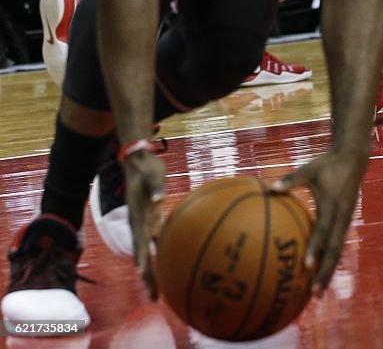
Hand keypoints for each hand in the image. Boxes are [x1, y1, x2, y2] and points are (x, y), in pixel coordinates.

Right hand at [124, 149, 165, 299]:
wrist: (139, 159)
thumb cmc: (146, 166)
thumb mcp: (152, 174)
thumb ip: (155, 187)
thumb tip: (160, 199)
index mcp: (137, 217)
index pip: (139, 243)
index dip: (142, 260)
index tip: (144, 276)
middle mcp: (140, 224)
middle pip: (143, 254)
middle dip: (148, 276)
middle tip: (156, 298)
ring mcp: (146, 223)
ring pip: (150, 251)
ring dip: (154, 270)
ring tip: (161, 290)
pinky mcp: (153, 219)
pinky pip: (158, 240)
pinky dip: (163, 253)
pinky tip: (171, 265)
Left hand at [271, 148, 368, 295]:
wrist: (354, 159)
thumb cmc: (328, 164)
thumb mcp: (310, 168)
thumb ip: (292, 179)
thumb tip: (271, 187)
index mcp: (334, 205)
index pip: (324, 230)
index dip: (315, 248)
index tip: (305, 265)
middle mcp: (342, 217)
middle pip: (335, 250)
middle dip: (325, 272)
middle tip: (314, 293)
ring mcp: (346, 221)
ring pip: (338, 251)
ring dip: (329, 271)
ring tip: (318, 293)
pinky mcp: (345, 223)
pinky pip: (337, 245)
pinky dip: (329, 261)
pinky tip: (319, 274)